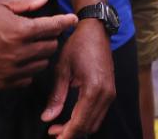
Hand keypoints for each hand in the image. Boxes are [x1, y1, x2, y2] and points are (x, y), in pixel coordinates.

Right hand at [0, 0, 76, 89]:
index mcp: (20, 30)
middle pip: (50, 47)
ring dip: (40, 54)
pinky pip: (26, 80)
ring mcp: (10, 71)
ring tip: (31, 45)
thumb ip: (24, 1)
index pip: (53, 27)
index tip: (73, 19)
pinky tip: (19, 60)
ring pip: (41, 65)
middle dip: (51, 37)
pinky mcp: (0, 84)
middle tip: (44, 30)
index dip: (65, 21)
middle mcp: (18, 53)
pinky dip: (27, 70)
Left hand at [41, 19, 114, 137]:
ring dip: (78, 128)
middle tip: (52, 132)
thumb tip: (47, 118)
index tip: (52, 136)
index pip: (80, 122)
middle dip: (71, 133)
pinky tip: (72, 117)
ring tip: (59, 126)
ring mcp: (110, 93)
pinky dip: (85, 120)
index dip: (66, 133)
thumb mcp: (62, 69)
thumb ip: (56, 96)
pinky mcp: (110, 91)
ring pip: (95, 123)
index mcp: (93, 89)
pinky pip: (99, 114)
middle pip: (88, 126)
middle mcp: (106, 94)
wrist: (96, 30)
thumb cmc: (78, 45)